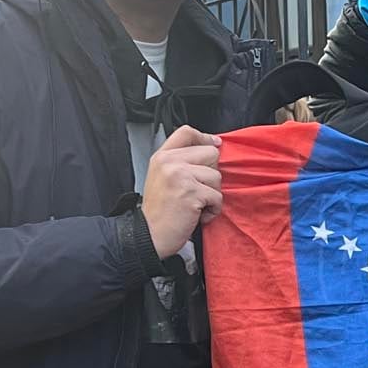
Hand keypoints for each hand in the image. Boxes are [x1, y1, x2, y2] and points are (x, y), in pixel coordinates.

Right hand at [141, 125, 223, 258]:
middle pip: (211, 153)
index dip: (204, 137)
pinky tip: (197, 215)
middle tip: (198, 190)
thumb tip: (210, 149)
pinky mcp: (192, 192)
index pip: (186, 132)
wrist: (149, 235)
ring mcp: (181, 175)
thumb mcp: (161, 177)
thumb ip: (180, 162)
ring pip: (217, 176)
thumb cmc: (159, 212)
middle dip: (211, 174)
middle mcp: (170, 162)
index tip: (214, 143)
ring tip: (195, 205)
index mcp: (162, 157)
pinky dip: (212, 210)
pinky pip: (218, 197)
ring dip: (212, 195)